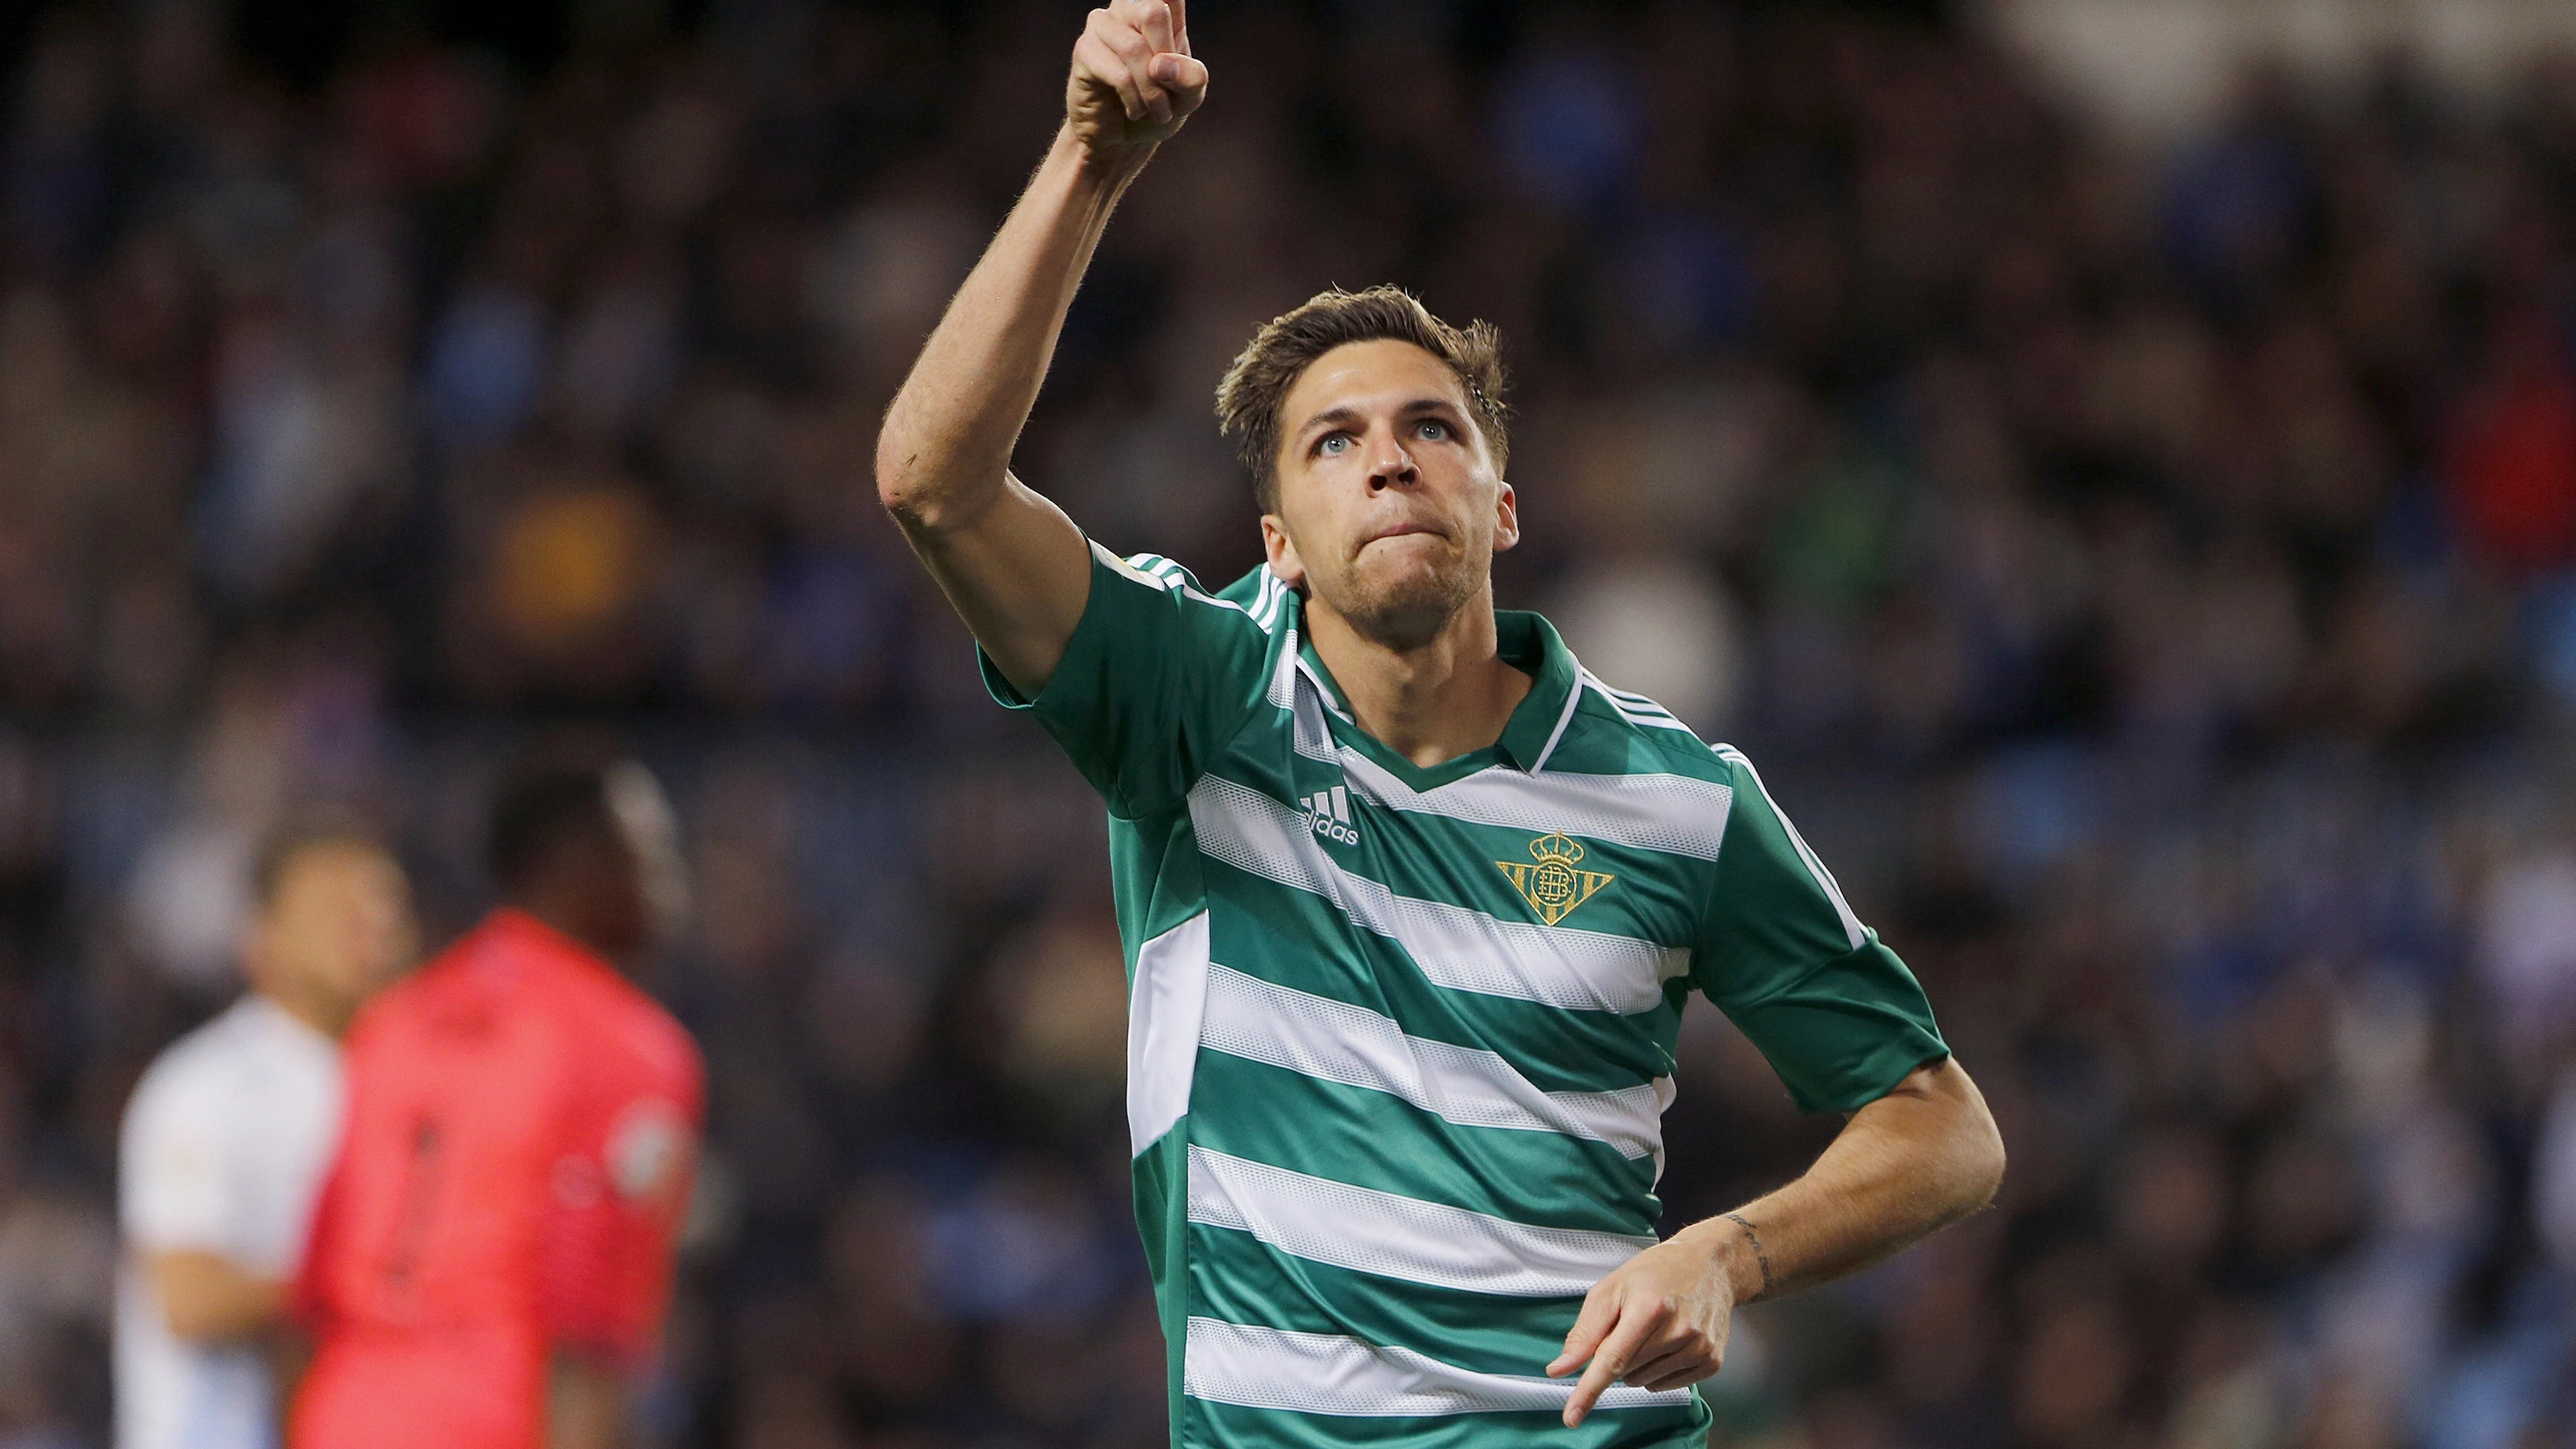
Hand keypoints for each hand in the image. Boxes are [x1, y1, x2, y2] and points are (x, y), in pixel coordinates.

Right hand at [1067, 0, 1207, 160]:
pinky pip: (1118, 73)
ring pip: (1134, 47)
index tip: (1169, 27)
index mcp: (1160, 10)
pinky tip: (1134, 110)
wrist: (1123, 137)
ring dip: (1152, 91)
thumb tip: (1162, 65)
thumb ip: (1192, 77)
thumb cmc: (1157, 107)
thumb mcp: (1189, 96)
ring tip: (1156, 111)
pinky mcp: (1084, 50)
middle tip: (1169, 95)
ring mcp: (1102, 26)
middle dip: (1167, 64)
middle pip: (1154, 12)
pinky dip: (1134, 99)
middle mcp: (1128, 9)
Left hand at [1546, 1230, 1743, 1425]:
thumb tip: (1560, 1369)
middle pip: (1625, 1371)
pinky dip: (1658, 1371)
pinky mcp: (1711, 1362)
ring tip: (1653, 1330)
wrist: (1710, 1264)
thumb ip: (1585, 1332)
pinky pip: (1666, 1386)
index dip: (1589, 1390)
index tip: (1572, 1417)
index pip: (1611, 1360)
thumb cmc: (1655, 1273)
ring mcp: (1699, 1348)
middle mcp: (1679, 1331)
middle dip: (1617, 1354)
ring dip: (1637, 1364)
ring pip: (1643, 1382)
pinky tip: (1668, 1343)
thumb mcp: (1612, 1289)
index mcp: (1649, 1308)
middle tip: (1632, 1324)